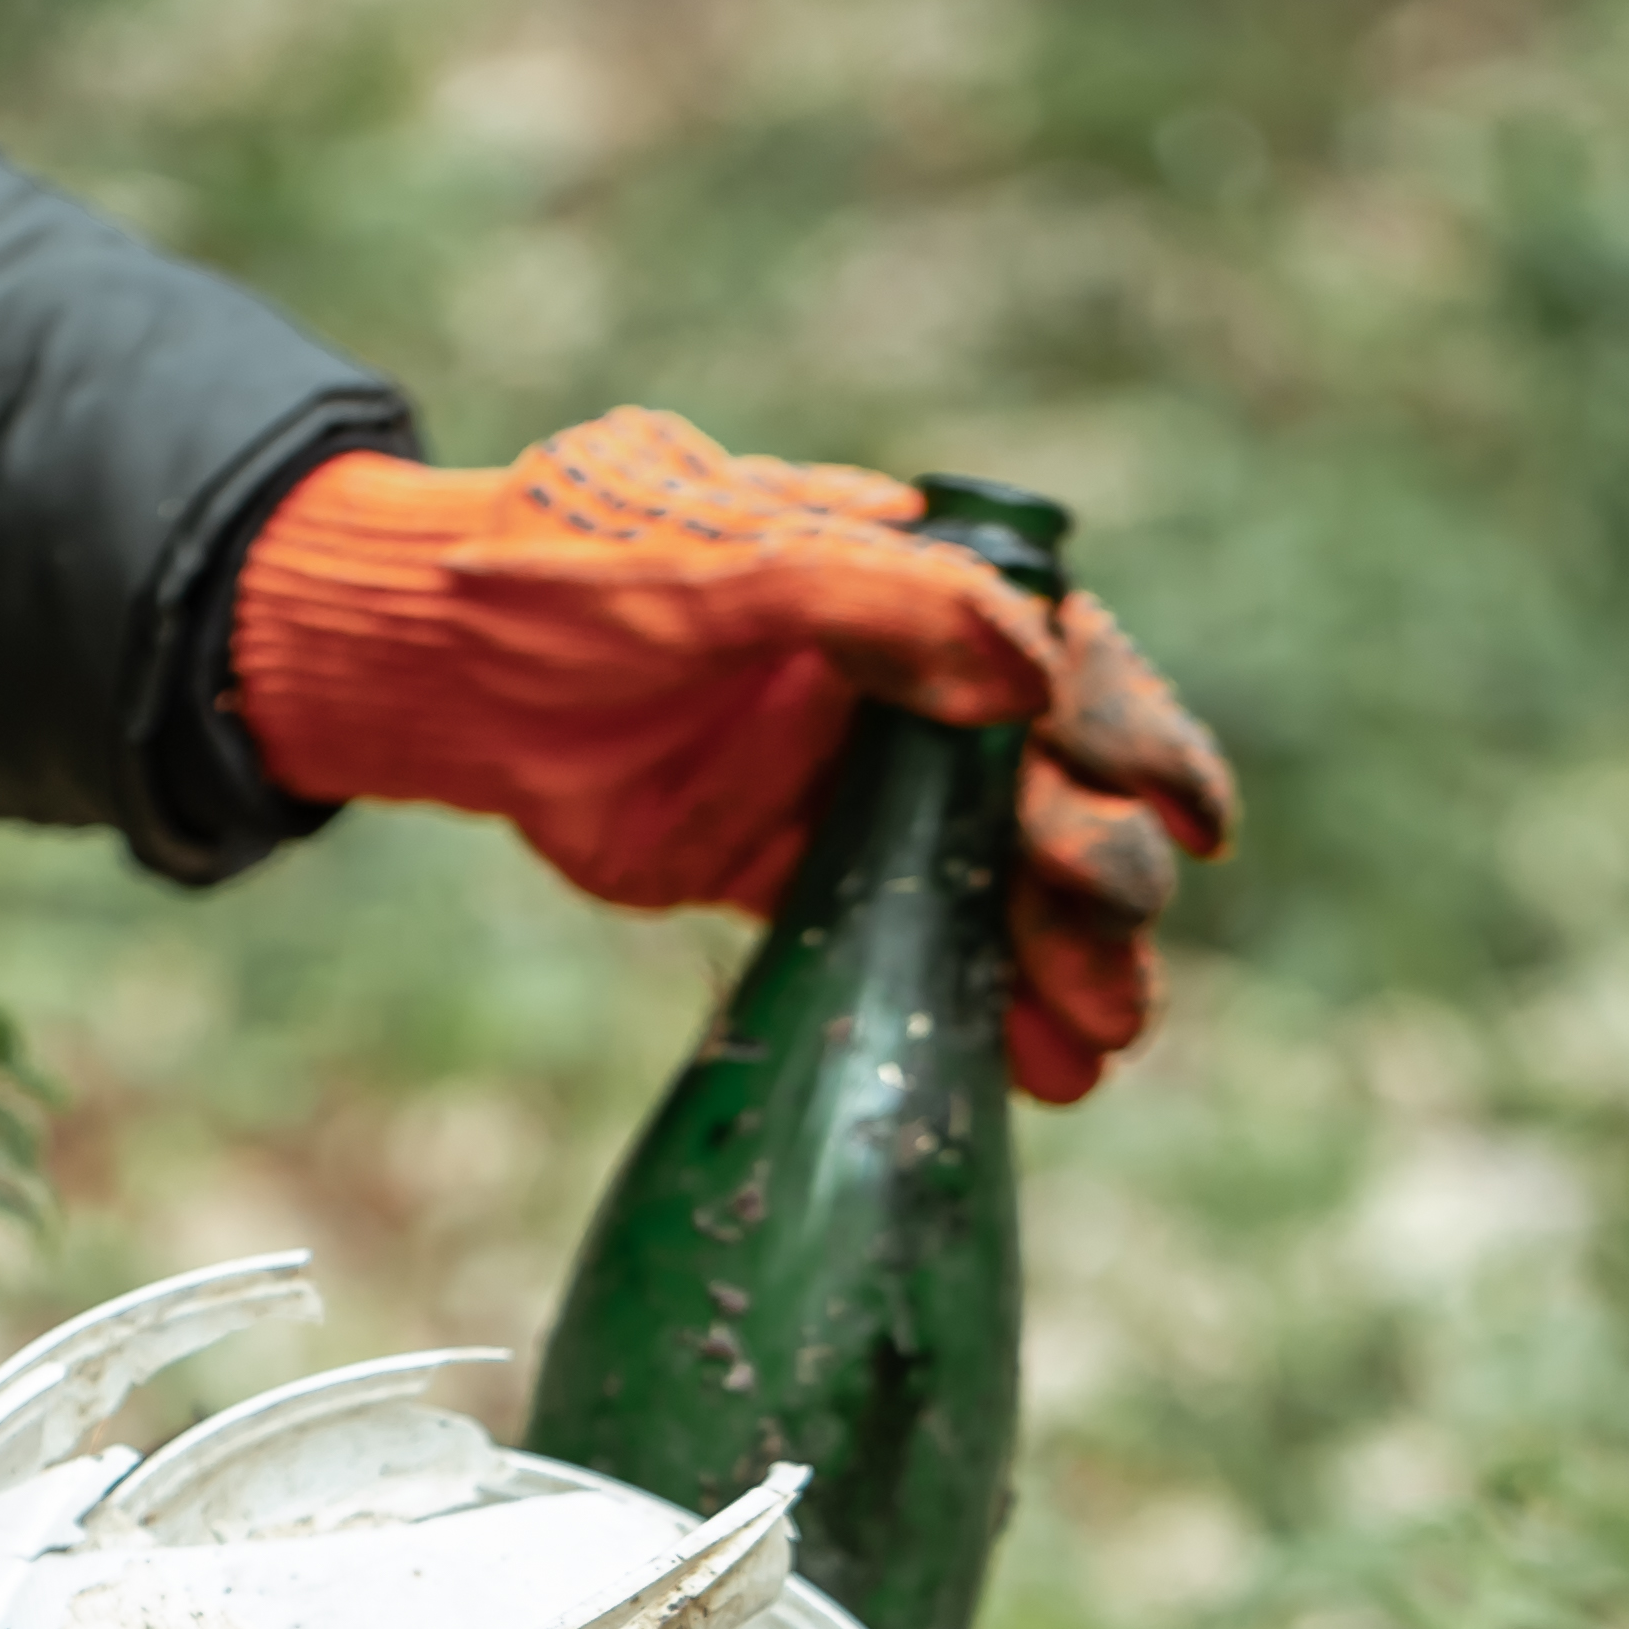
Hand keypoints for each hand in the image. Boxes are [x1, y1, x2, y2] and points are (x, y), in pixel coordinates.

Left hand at [228, 407, 1238, 1100]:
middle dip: (1101, 871)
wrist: (435, 665)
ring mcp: (849, 783)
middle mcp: (900, 685)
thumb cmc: (567, 569)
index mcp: (908, 580)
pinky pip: (899, 938)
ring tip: (1103, 1042)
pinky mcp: (789, 867)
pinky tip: (1034, 1073)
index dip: (1137, 738)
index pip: (1059, 661)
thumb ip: (870, 603)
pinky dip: (965, 1001)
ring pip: (985, 877)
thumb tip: (1029, 672)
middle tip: (1118, 946)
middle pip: (1044, 785)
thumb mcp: (717, 555)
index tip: (1194, 818)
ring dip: (1053, 957)